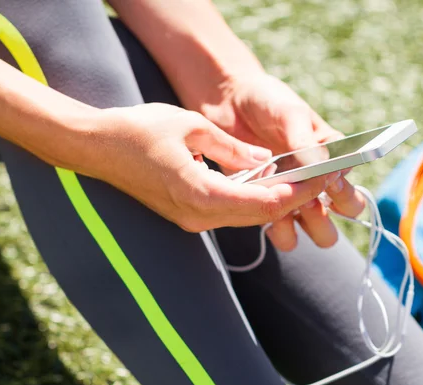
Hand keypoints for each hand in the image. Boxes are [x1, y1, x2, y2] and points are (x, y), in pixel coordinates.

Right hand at [81, 103, 332, 231]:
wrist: (97, 148)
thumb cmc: (137, 131)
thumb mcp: (191, 127)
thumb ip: (232, 149)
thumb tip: (265, 160)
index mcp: (199, 194)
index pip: (264, 203)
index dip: (299, 193)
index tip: (324, 178)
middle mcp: (198, 216)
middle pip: (260, 214)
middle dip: (296, 198)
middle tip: (326, 179)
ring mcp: (192, 220)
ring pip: (248, 216)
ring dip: (279, 200)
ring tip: (308, 181)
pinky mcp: (188, 215)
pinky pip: (231, 212)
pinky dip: (256, 200)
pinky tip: (273, 184)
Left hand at [200, 73, 364, 249]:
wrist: (229, 102)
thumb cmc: (267, 101)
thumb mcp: (290, 114)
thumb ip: (305, 141)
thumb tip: (324, 166)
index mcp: (332, 156)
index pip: (350, 185)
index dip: (343, 192)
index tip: (327, 182)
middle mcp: (318, 179)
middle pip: (343, 213)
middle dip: (330, 213)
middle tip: (309, 199)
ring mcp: (294, 195)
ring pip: (317, 230)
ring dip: (308, 226)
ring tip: (288, 208)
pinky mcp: (267, 204)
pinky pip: (283, 232)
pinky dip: (278, 228)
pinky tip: (264, 210)